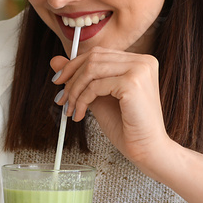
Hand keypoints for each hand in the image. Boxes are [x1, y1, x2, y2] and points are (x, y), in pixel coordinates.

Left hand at [50, 47, 173, 168]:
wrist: (147, 150)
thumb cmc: (128, 127)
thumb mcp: (99, 97)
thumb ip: (81, 78)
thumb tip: (55, 61)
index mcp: (139, 61)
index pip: (99, 53)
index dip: (74, 65)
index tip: (59, 80)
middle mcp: (143, 61)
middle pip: (94, 58)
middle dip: (71, 78)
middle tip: (61, 98)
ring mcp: (139, 70)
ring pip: (92, 70)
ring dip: (75, 91)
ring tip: (70, 108)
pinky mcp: (132, 84)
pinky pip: (95, 86)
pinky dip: (82, 100)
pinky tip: (81, 114)